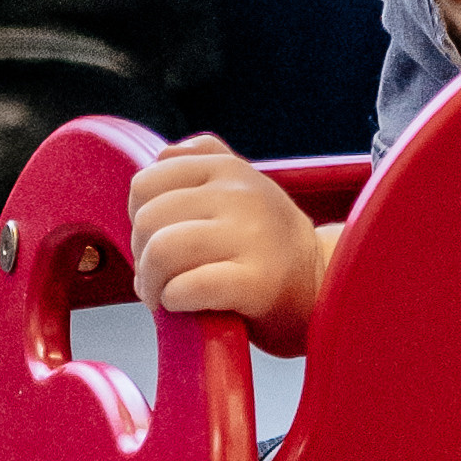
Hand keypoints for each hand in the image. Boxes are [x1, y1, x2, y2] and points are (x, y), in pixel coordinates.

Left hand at [127, 135, 330, 355]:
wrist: (322, 285)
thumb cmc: (269, 243)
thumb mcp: (244, 186)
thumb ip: (204, 161)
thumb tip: (160, 155)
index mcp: (228, 169)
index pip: (146, 182)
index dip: (139, 218)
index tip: (158, 239)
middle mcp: (240, 194)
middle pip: (149, 220)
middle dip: (143, 256)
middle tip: (161, 276)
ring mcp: (250, 236)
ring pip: (161, 251)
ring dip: (153, 284)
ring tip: (166, 295)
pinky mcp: (256, 282)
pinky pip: (187, 288)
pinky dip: (174, 302)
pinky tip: (187, 305)